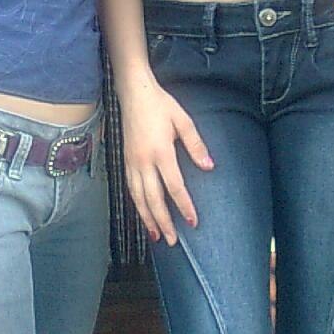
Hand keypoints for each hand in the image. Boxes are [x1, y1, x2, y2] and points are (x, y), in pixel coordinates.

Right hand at [120, 78, 213, 245]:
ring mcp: (132, 161)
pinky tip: (142, 212)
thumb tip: (208, 167)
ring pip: (138, 197)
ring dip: (147, 218)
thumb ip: (195, 145)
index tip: (193, 221)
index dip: (184, 206)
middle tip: (173, 241)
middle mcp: (144, 161)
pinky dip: (136, 204)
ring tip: (156, 235)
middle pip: (153, 199)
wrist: (133, 92)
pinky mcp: (125, 159)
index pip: (174, 187)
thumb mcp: (183, 120)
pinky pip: (130, 188)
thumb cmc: (160, 104)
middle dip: (164, 221)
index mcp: (161, 152)